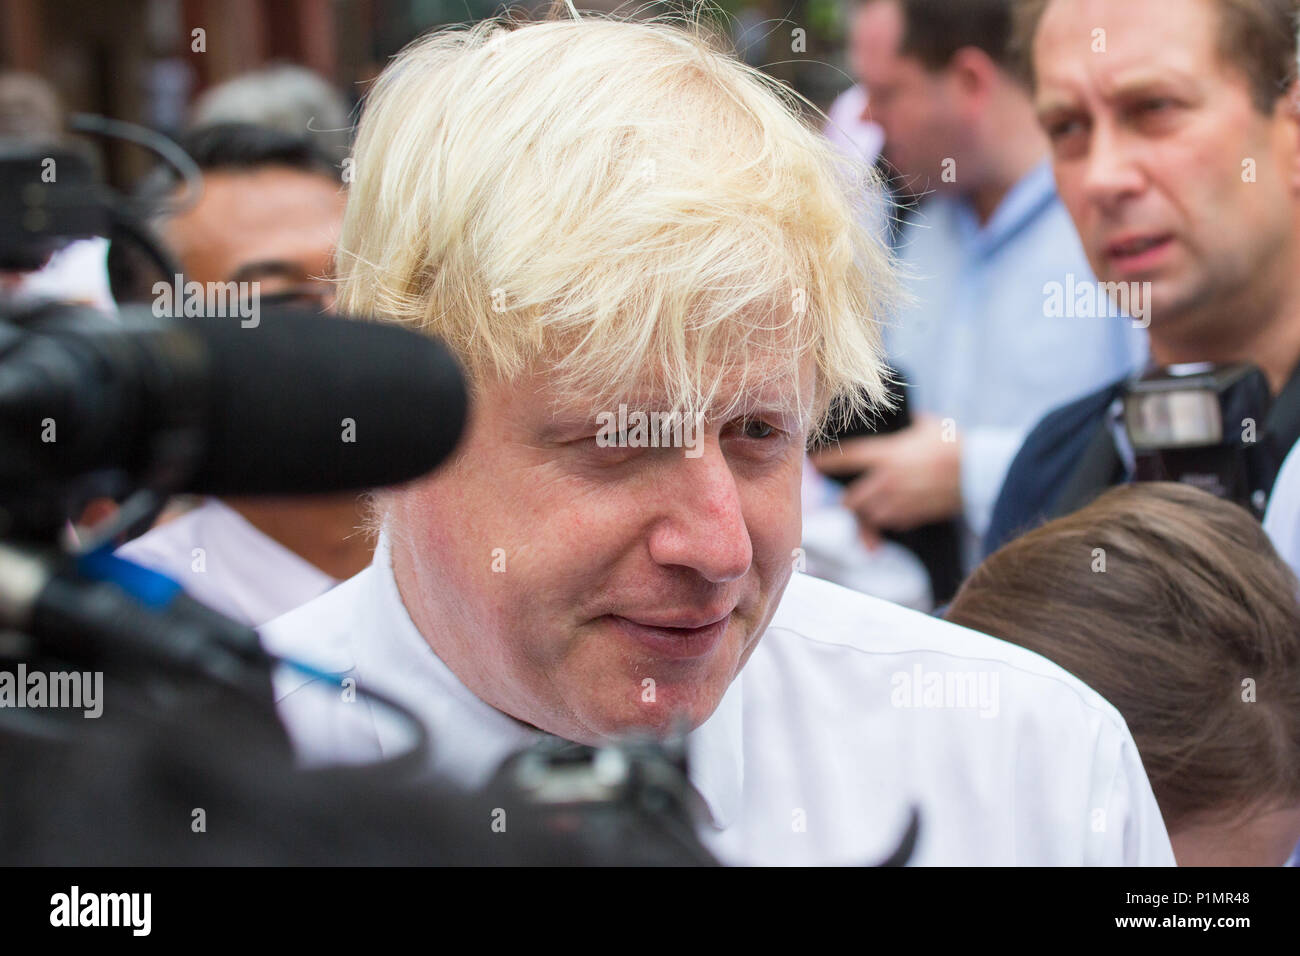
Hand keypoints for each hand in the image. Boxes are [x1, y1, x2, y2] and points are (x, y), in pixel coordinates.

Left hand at [810, 415, 962, 531]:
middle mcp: (886, 481)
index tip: (814, 463)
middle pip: (851, 500)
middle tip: (849, 496)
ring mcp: (898, 502)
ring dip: (867, 514)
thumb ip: (910, 424)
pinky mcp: (912, 516)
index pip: (846, 459)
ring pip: (868, 516)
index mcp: (886, 455)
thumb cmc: (953, 445)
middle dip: (848, 500)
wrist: (976, 472)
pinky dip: (888, 521)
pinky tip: (894, 513)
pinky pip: (890, 524)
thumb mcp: (927, 426)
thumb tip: (908, 417)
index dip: (826, 461)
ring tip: (870, 509)